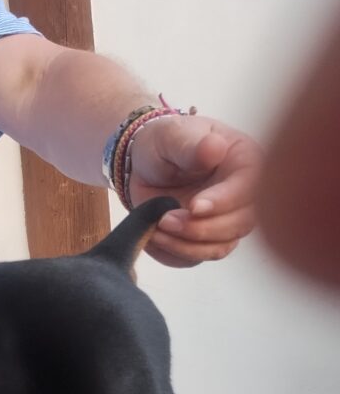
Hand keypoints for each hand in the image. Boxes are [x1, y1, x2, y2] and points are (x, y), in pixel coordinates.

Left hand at [127, 114, 262, 267]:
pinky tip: (154, 237)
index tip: (193, 206)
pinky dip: (173, 253)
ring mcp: (226, 220)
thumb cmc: (164, 143)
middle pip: (239, 225)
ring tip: (156, 228)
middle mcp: (244, 195)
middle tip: (164, 220)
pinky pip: (195, 257)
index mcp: (246, 162)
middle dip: (199, 229)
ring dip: (185, 246)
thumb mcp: (172, 136)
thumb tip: (214, 149)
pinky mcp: (205, 240)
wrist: (144, 165)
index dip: (222, 202)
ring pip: (219, 247)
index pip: (249, 189)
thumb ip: (191, 145)